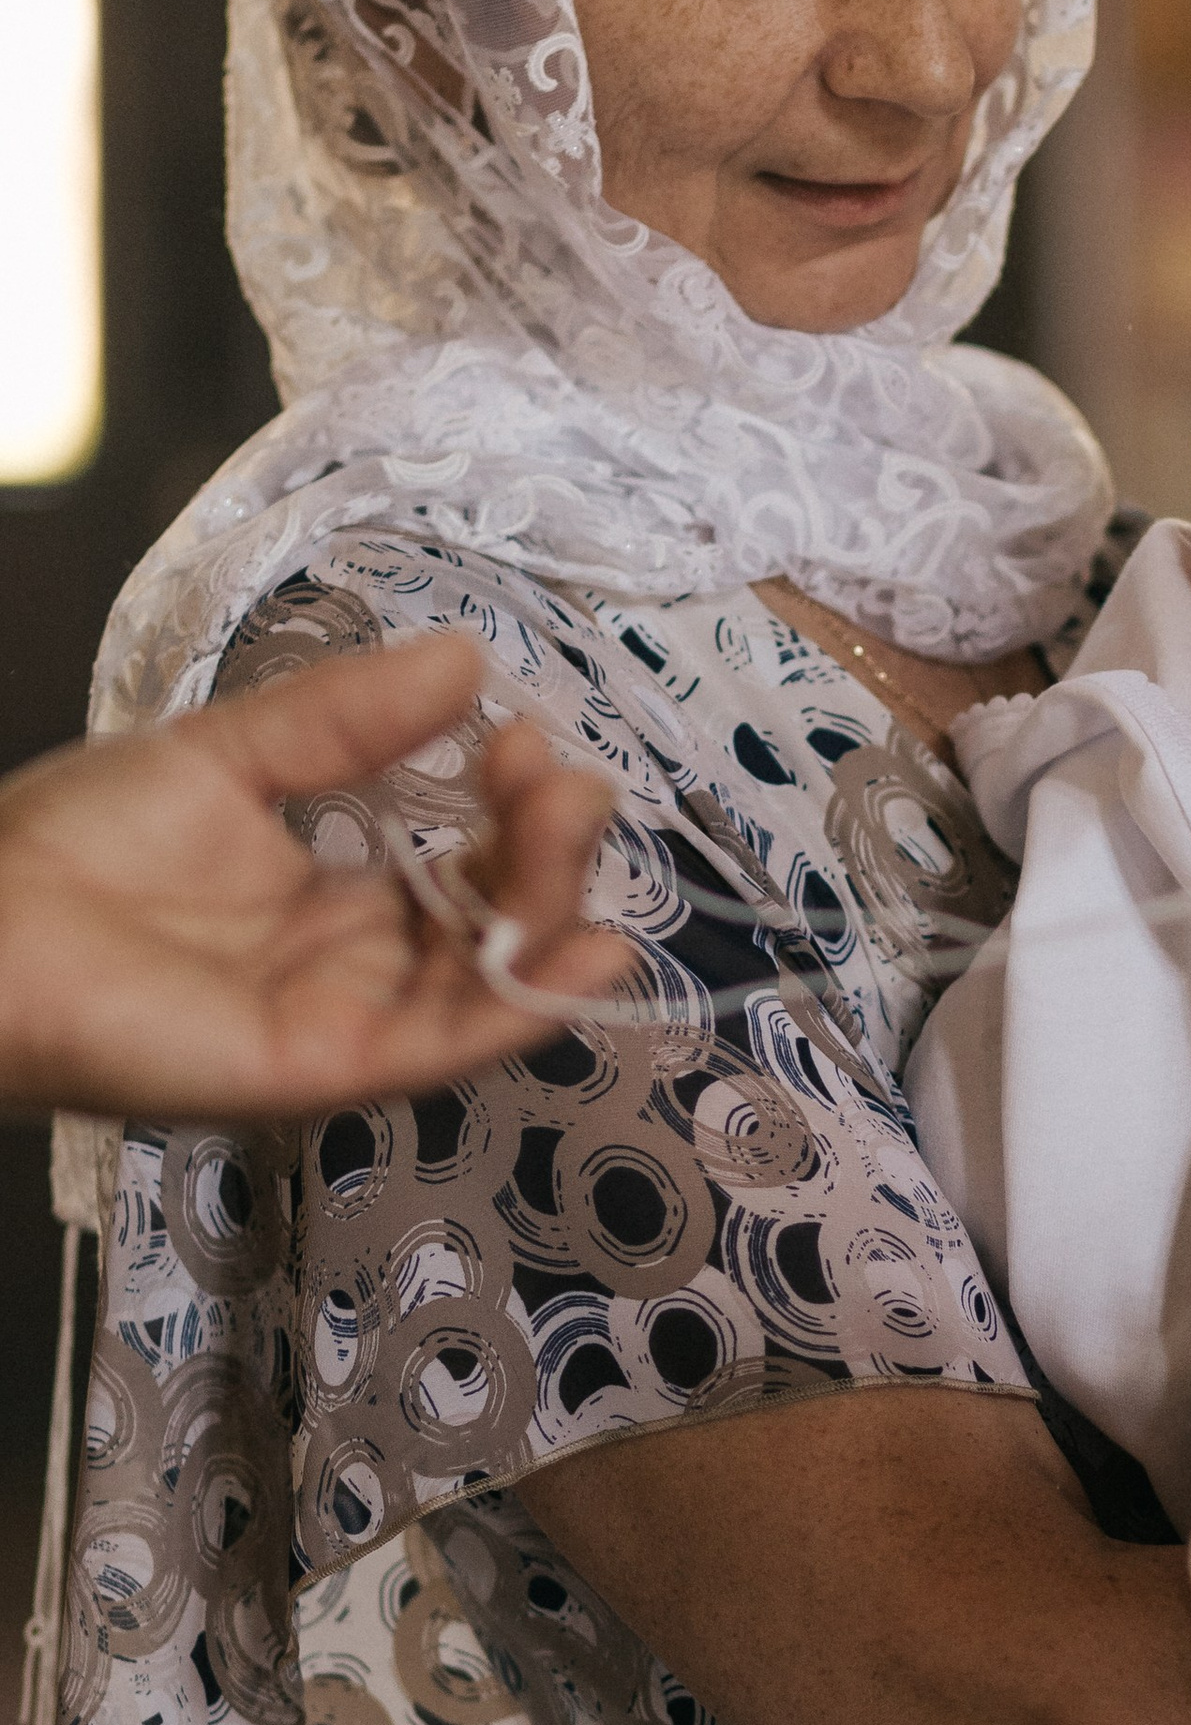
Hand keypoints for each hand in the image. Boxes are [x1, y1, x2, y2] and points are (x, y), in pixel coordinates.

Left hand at [0, 632, 628, 1121]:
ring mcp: (346, 1021)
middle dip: (550, 847)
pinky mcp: (323, 1066)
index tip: (521, 733)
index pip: (471, 864)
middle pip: (499, 923)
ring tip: (567, 817)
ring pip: (492, 980)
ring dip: (553, 904)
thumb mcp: (232, 754)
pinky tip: (587, 952)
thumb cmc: (70, 848)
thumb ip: (347, 718)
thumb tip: (464, 658)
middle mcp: (358, 970)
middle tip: (554, 775)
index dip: (514, 805)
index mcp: (340, 902)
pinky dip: (527, 1006)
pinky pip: (446, 1046)